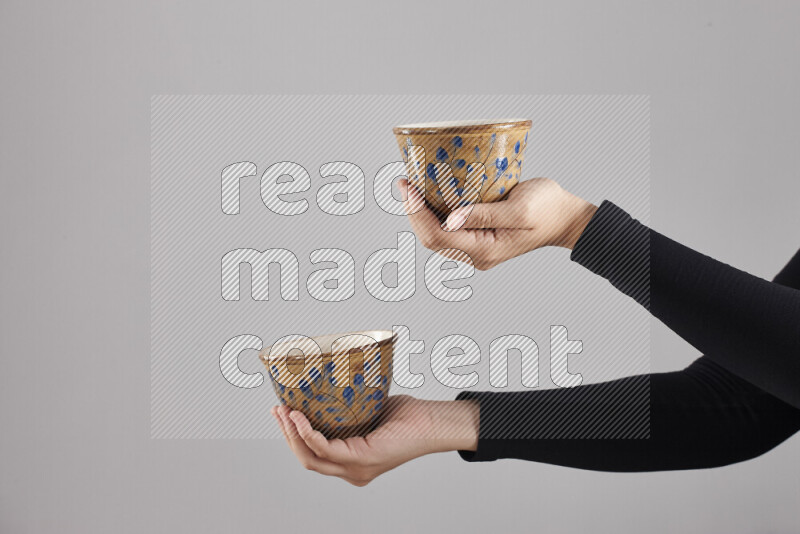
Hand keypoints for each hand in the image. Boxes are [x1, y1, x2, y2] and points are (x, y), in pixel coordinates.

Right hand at [271, 396, 478, 485]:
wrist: (432, 422)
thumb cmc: (408, 416)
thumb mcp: (368, 410)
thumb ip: (347, 407)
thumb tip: (326, 379)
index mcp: (351, 462)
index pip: (312, 454)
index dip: (292, 435)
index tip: (282, 411)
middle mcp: (351, 471)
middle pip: (305, 457)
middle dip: (285, 434)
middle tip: (277, 409)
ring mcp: (356, 469)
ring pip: (309, 456)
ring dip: (291, 433)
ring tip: (283, 411)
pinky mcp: (362, 460)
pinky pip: (325, 449)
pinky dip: (307, 433)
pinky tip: (300, 418)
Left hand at [398, 177, 597, 269]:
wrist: (565, 218)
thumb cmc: (547, 209)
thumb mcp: (519, 209)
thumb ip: (485, 214)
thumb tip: (451, 218)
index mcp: (483, 250)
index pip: (437, 235)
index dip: (417, 212)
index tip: (408, 186)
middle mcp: (476, 254)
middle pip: (431, 238)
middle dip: (413, 211)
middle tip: (405, 182)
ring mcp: (476, 249)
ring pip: (436, 235)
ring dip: (421, 212)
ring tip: (412, 186)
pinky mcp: (478, 239)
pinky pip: (448, 229)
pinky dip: (435, 212)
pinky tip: (430, 194)